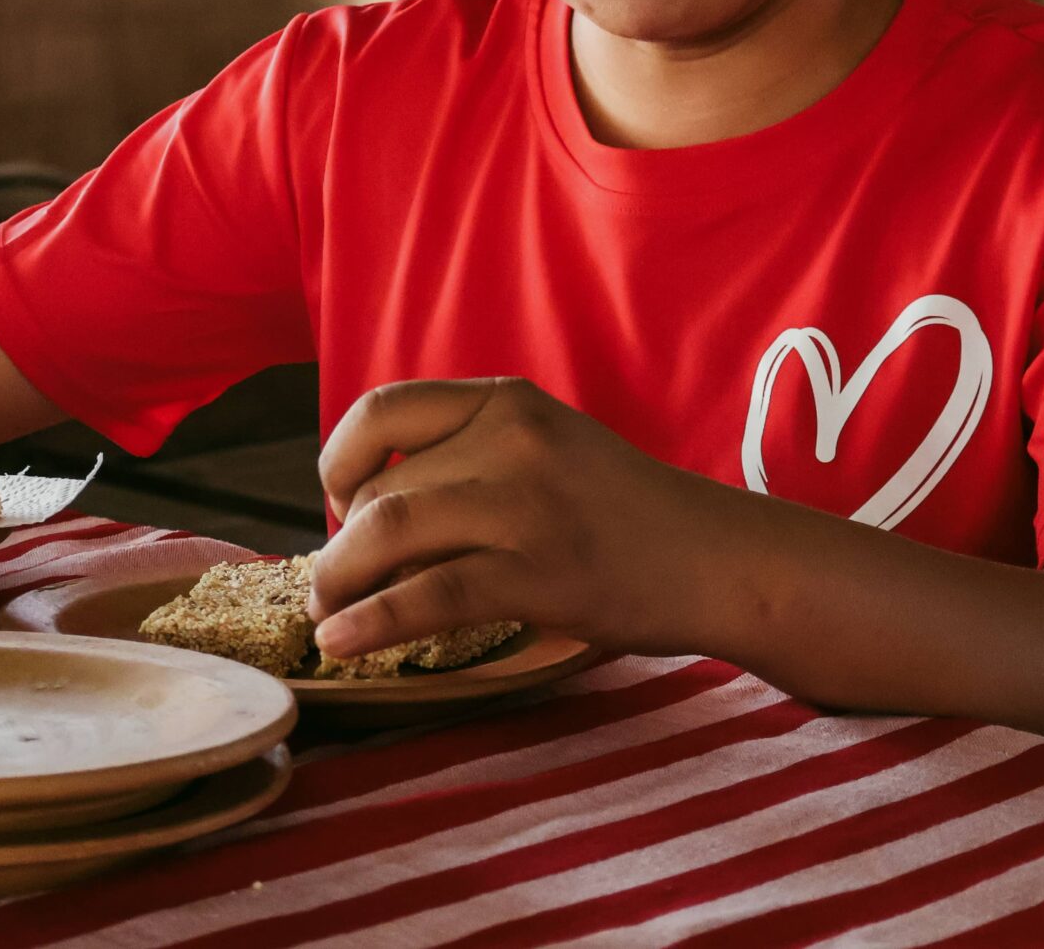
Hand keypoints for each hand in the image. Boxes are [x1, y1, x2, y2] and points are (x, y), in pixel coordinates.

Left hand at [307, 376, 731, 659]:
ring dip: (339, 582)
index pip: (382, 410)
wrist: (716, 557)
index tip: (337, 504)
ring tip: (326, 615)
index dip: (338, 461)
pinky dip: (374, 621)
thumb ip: (470, 458)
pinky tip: (344, 642)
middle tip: (332, 586)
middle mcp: (510, 440)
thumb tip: (367, 510)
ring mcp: (525, 505)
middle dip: (340, 547)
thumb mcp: (546, 448)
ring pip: (390, 534)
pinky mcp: (540, 573)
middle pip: (380, 490)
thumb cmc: (624, 513)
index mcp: (506, 402)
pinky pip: (431, 595)